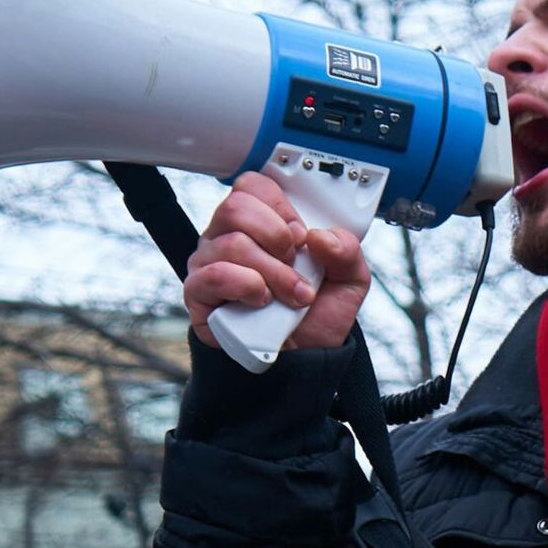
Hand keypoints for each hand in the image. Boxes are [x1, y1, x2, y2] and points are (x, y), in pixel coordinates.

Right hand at [184, 171, 369, 350]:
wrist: (303, 361)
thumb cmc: (315, 317)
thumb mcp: (349, 280)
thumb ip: (347, 249)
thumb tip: (320, 235)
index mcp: (259, 224)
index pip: (253, 186)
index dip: (280, 206)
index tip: (301, 236)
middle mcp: (228, 237)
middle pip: (236, 207)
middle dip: (276, 236)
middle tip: (294, 263)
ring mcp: (210, 264)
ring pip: (231, 243)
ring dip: (272, 272)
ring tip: (291, 295)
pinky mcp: (199, 293)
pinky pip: (215, 274)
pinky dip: (248, 286)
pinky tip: (262, 301)